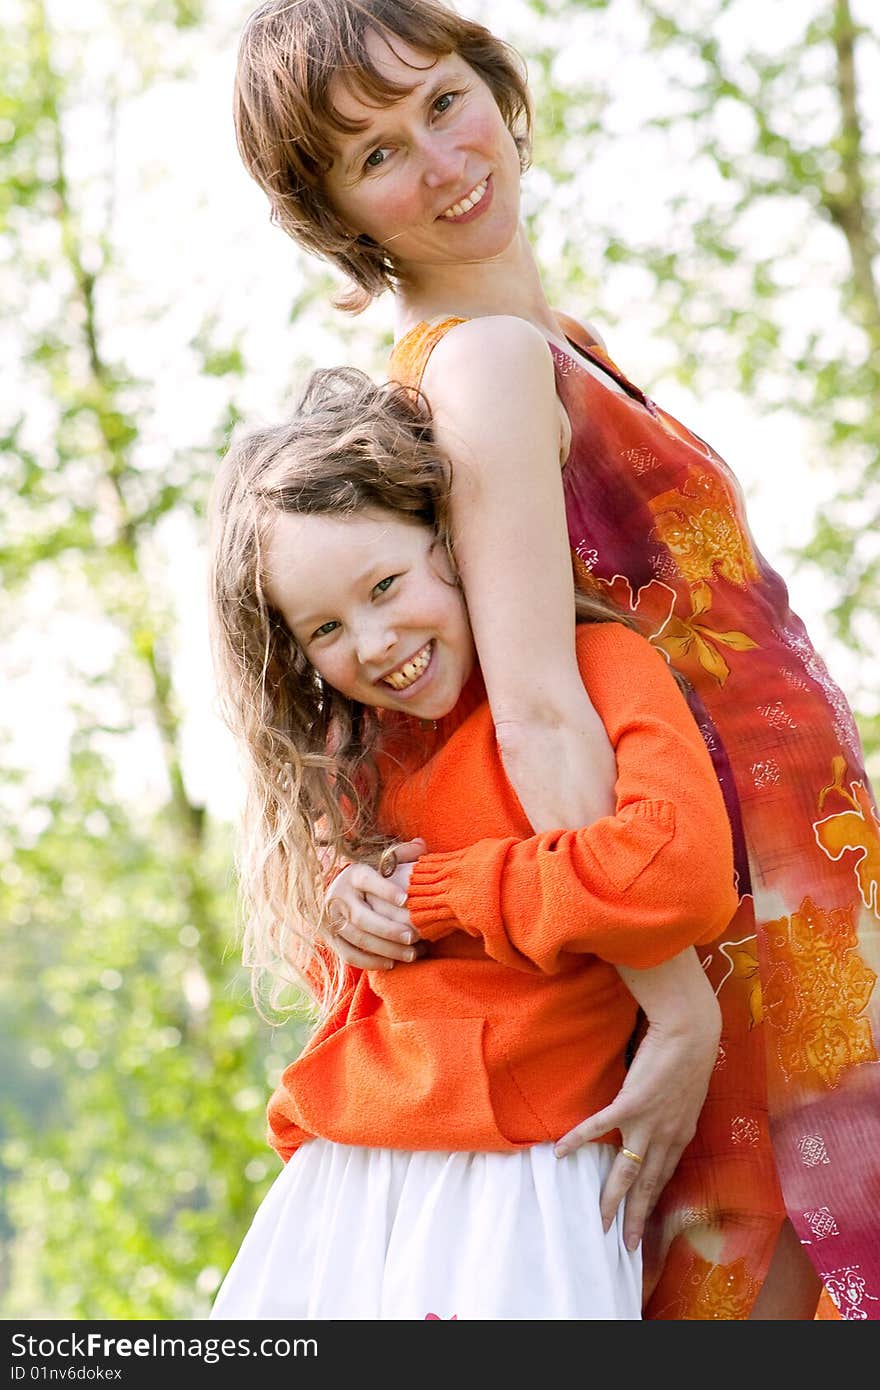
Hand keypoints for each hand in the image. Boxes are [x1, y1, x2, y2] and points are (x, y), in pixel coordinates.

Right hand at [324, 839, 425, 969]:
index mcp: (352, 874)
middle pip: (362, 917)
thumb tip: (421, 844)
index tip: (406, 899)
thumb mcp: (379, 860)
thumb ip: (400, 854)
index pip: (367, 880)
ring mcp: (332, 920)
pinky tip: (392, 963)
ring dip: (385, 949)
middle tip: (413, 936)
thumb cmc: (368, 875)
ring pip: (358, 938)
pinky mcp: (331, 938)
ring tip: (411, 954)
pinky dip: (370, 961)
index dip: (385, 889)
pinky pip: (349, 954)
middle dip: (389, 929)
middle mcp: (339, 897)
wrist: (330, 889)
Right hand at [554, 949, 720, 1250]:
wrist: (690, 1033)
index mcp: (681, 1134)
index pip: (664, 1178)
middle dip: (636, 1218)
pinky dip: (577, 1140)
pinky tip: (560, 1152)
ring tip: (600, 1221)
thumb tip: (658, 1117)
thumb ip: (673, 1111)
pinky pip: (598, 1127)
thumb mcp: (688, 1093)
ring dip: (612, 1199)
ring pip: (627, 1172)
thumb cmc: (689, 1055)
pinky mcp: (630, 1104)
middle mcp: (666, 1137)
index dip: (652, 1202)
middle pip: (647, 1186)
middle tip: (626, 1245)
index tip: (644, 1224)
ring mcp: (647, 1123)